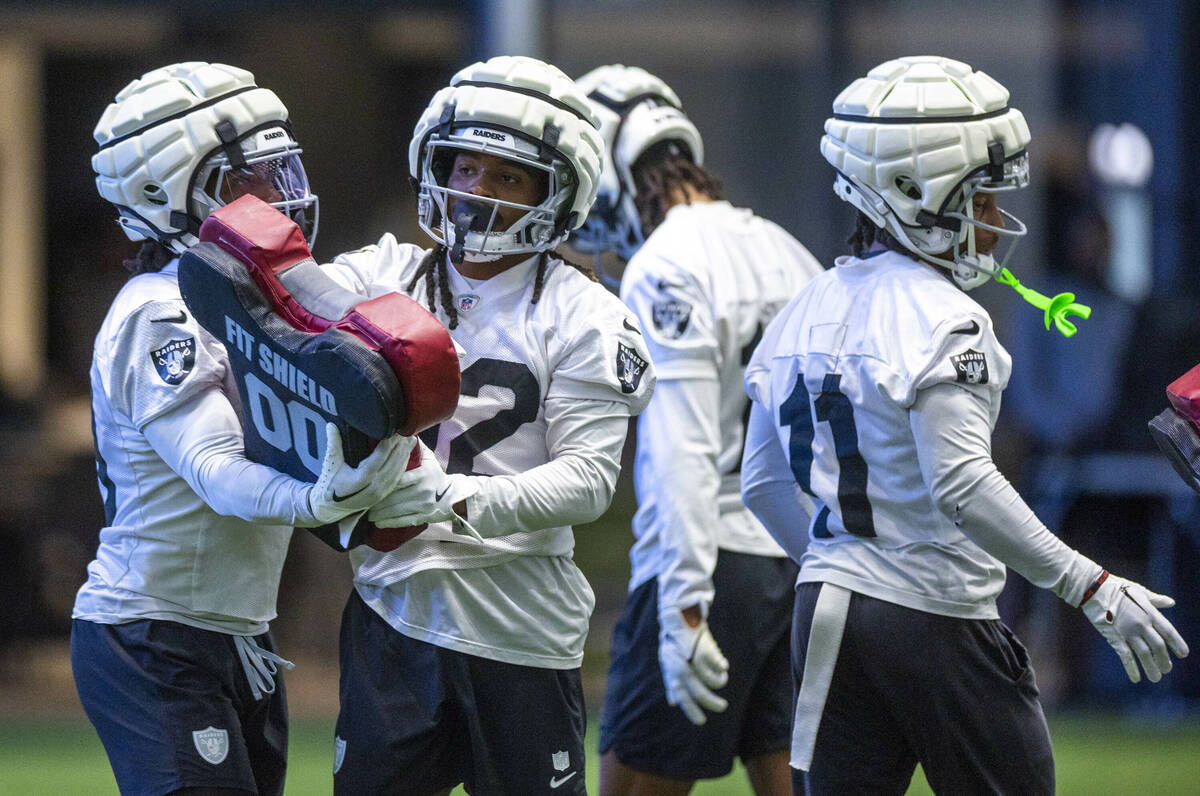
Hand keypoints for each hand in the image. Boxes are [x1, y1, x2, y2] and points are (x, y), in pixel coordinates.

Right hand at [307, 424, 414, 523]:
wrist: (329, 510)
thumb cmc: (328, 487)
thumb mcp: (330, 464)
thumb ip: (333, 444)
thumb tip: (331, 425)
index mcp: (362, 477)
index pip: (381, 455)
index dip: (390, 441)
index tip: (395, 429)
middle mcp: (374, 485)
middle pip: (393, 462)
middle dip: (401, 446)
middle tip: (407, 431)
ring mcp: (380, 492)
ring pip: (398, 471)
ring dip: (405, 455)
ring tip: (411, 441)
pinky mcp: (382, 495)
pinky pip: (396, 479)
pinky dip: (402, 466)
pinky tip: (406, 457)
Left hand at [367, 441, 478, 530]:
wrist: (455, 496)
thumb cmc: (436, 475)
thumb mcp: (429, 458)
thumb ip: (415, 447)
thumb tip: (400, 432)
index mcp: (423, 474)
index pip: (399, 478)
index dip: (382, 482)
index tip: (368, 483)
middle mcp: (423, 490)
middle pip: (394, 496)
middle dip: (376, 501)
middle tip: (362, 501)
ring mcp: (423, 506)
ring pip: (396, 510)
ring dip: (379, 513)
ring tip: (366, 513)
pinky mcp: (423, 517)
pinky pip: (403, 521)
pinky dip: (389, 522)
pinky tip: (378, 522)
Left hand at [658, 609, 728, 724]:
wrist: (680, 617)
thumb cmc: (674, 643)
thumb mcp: (668, 663)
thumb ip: (672, 683)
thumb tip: (673, 702)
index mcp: (672, 673)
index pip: (682, 697)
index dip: (691, 711)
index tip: (701, 722)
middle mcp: (682, 668)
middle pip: (699, 692)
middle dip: (712, 702)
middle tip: (723, 707)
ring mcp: (693, 659)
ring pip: (712, 680)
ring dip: (719, 682)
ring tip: (722, 678)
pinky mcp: (705, 649)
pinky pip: (719, 666)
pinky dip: (722, 668)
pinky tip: (723, 667)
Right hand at [1081, 571, 1188, 682]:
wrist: (1093, 588)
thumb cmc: (1117, 588)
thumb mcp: (1139, 591)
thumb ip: (1156, 600)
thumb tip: (1171, 602)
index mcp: (1149, 612)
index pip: (1168, 631)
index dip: (1177, 644)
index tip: (1183, 654)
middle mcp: (1141, 623)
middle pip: (1158, 646)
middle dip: (1164, 660)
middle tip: (1167, 669)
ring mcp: (1127, 631)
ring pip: (1144, 654)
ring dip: (1151, 668)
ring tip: (1156, 678)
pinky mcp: (1114, 636)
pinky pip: (1125, 655)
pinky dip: (1131, 668)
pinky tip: (1136, 678)